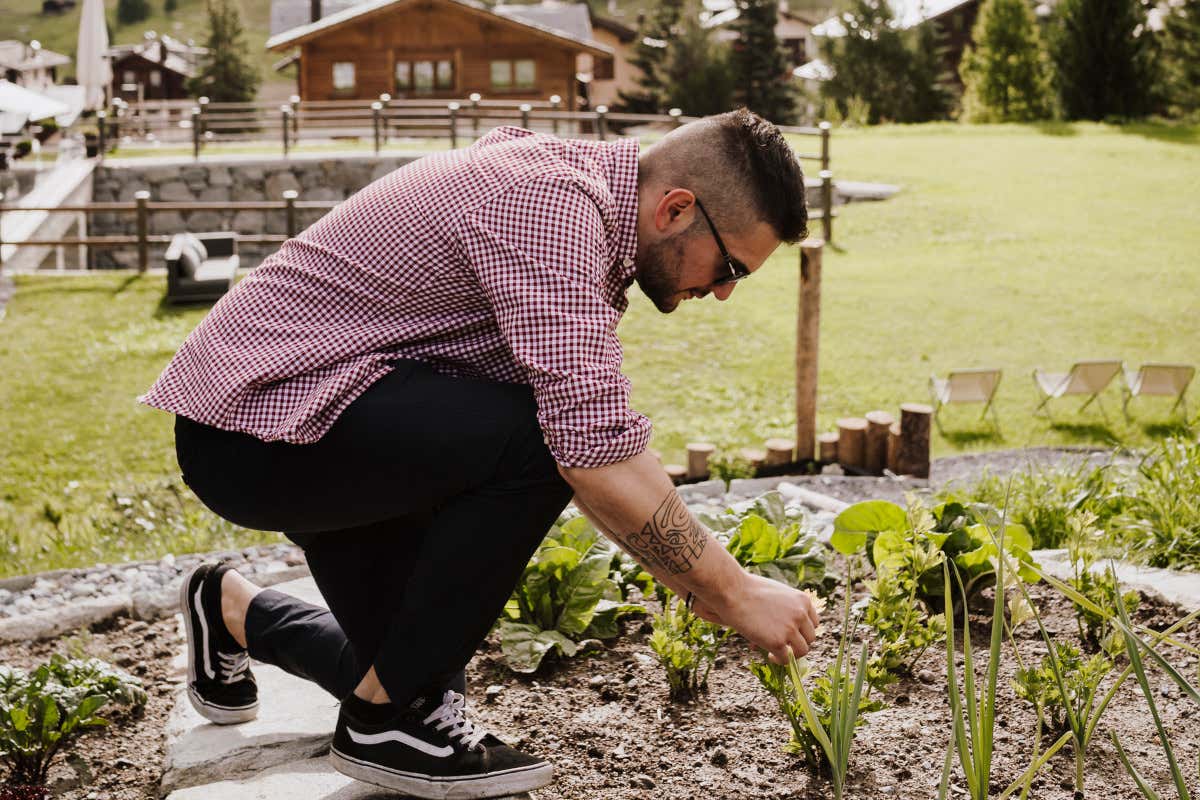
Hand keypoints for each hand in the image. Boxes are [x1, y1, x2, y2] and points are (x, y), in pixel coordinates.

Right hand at [696, 571, 820, 664]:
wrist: (732, 591)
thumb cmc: (748, 589)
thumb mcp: (775, 593)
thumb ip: (785, 607)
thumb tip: (783, 625)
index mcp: (803, 600)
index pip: (813, 623)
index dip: (802, 631)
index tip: (792, 634)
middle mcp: (801, 615)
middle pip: (810, 638)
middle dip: (797, 642)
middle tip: (783, 644)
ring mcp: (790, 629)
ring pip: (802, 650)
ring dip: (791, 653)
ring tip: (777, 652)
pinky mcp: (777, 642)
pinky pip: (786, 659)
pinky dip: (779, 660)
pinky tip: (769, 656)